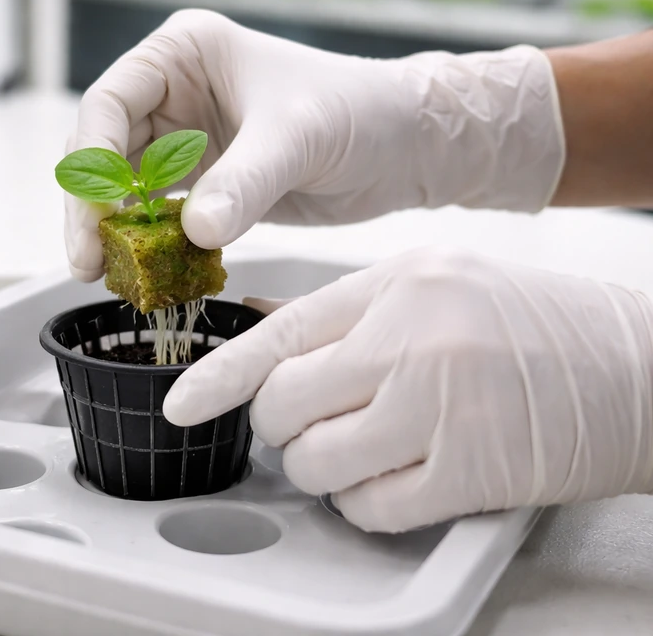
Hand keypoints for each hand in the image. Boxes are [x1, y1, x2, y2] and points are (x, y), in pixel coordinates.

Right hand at [66, 9, 563, 280]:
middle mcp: (175, 93)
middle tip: (88, 260)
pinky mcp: (204, 182)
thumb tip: (194, 231)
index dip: (93, 158)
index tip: (98, 211)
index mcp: (185, 54)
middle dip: (92, 206)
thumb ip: (245, 181)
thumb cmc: (359, 111)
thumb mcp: (298, 137)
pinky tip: (145, 273)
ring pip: (123, 188)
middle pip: (104, 150)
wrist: (405, 146)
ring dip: (113, 231)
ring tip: (108, 276)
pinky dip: (148, 244)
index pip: (110, 101)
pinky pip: (158, 215)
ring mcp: (185, 139)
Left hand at [162, 246, 652, 532]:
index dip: (219, 377)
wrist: (643, 365)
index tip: (182, 406)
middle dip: (282, 426)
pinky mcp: (471, 472)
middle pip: (284, 404)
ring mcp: (439, 406)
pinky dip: (366, 504)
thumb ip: (355, 314)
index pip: (279, 335)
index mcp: (396, 283)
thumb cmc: (536, 323)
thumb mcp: (437, 281)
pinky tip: (397, 480)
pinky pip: (370, 507)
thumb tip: (274, 350)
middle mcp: (410, 339)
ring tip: (361, 451)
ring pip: (316, 461)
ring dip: (321, 468)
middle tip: (310, 425)